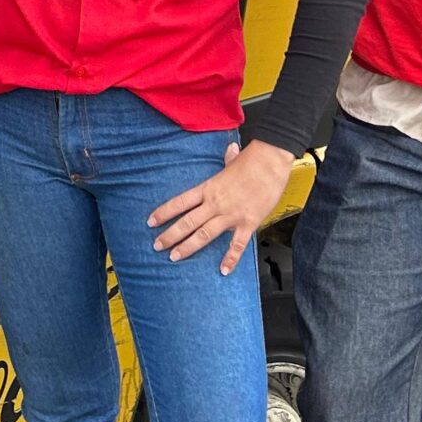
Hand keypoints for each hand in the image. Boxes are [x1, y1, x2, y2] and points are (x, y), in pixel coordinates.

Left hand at [148, 137, 294, 273]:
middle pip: (187, 222)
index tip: (150, 222)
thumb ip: (228, 160)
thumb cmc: (253, 160)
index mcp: (208, 188)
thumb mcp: (234, 160)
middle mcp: (215, 203)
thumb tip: (230, 151)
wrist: (271, 163)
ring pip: (205, 234)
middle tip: (157, 246)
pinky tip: (224, 270)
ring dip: (188, 247)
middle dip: (170, 235)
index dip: (164, 212)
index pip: (180, 202)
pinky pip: (237, 244)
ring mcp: (231, 214)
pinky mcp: (248, 223)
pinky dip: (231, 258)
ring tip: (175, 257)